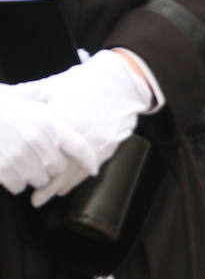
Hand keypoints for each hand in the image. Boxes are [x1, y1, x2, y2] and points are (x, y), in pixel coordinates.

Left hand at [2, 49, 153, 205]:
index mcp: (62, 116)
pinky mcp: (108, 146)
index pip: (42, 146)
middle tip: (33, 197)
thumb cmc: (83, 83)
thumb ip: (27, 93)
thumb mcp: (52, 84)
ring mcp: (96, 141)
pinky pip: (91, 168)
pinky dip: (77, 180)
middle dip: (45, 183)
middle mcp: (79, 132)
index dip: (30, 161)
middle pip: (59, 164)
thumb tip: (2, 93)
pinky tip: (65, 188)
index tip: (18, 172)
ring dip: (60, 186)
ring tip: (45, 196)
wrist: (119, 82)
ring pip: (75, 170)